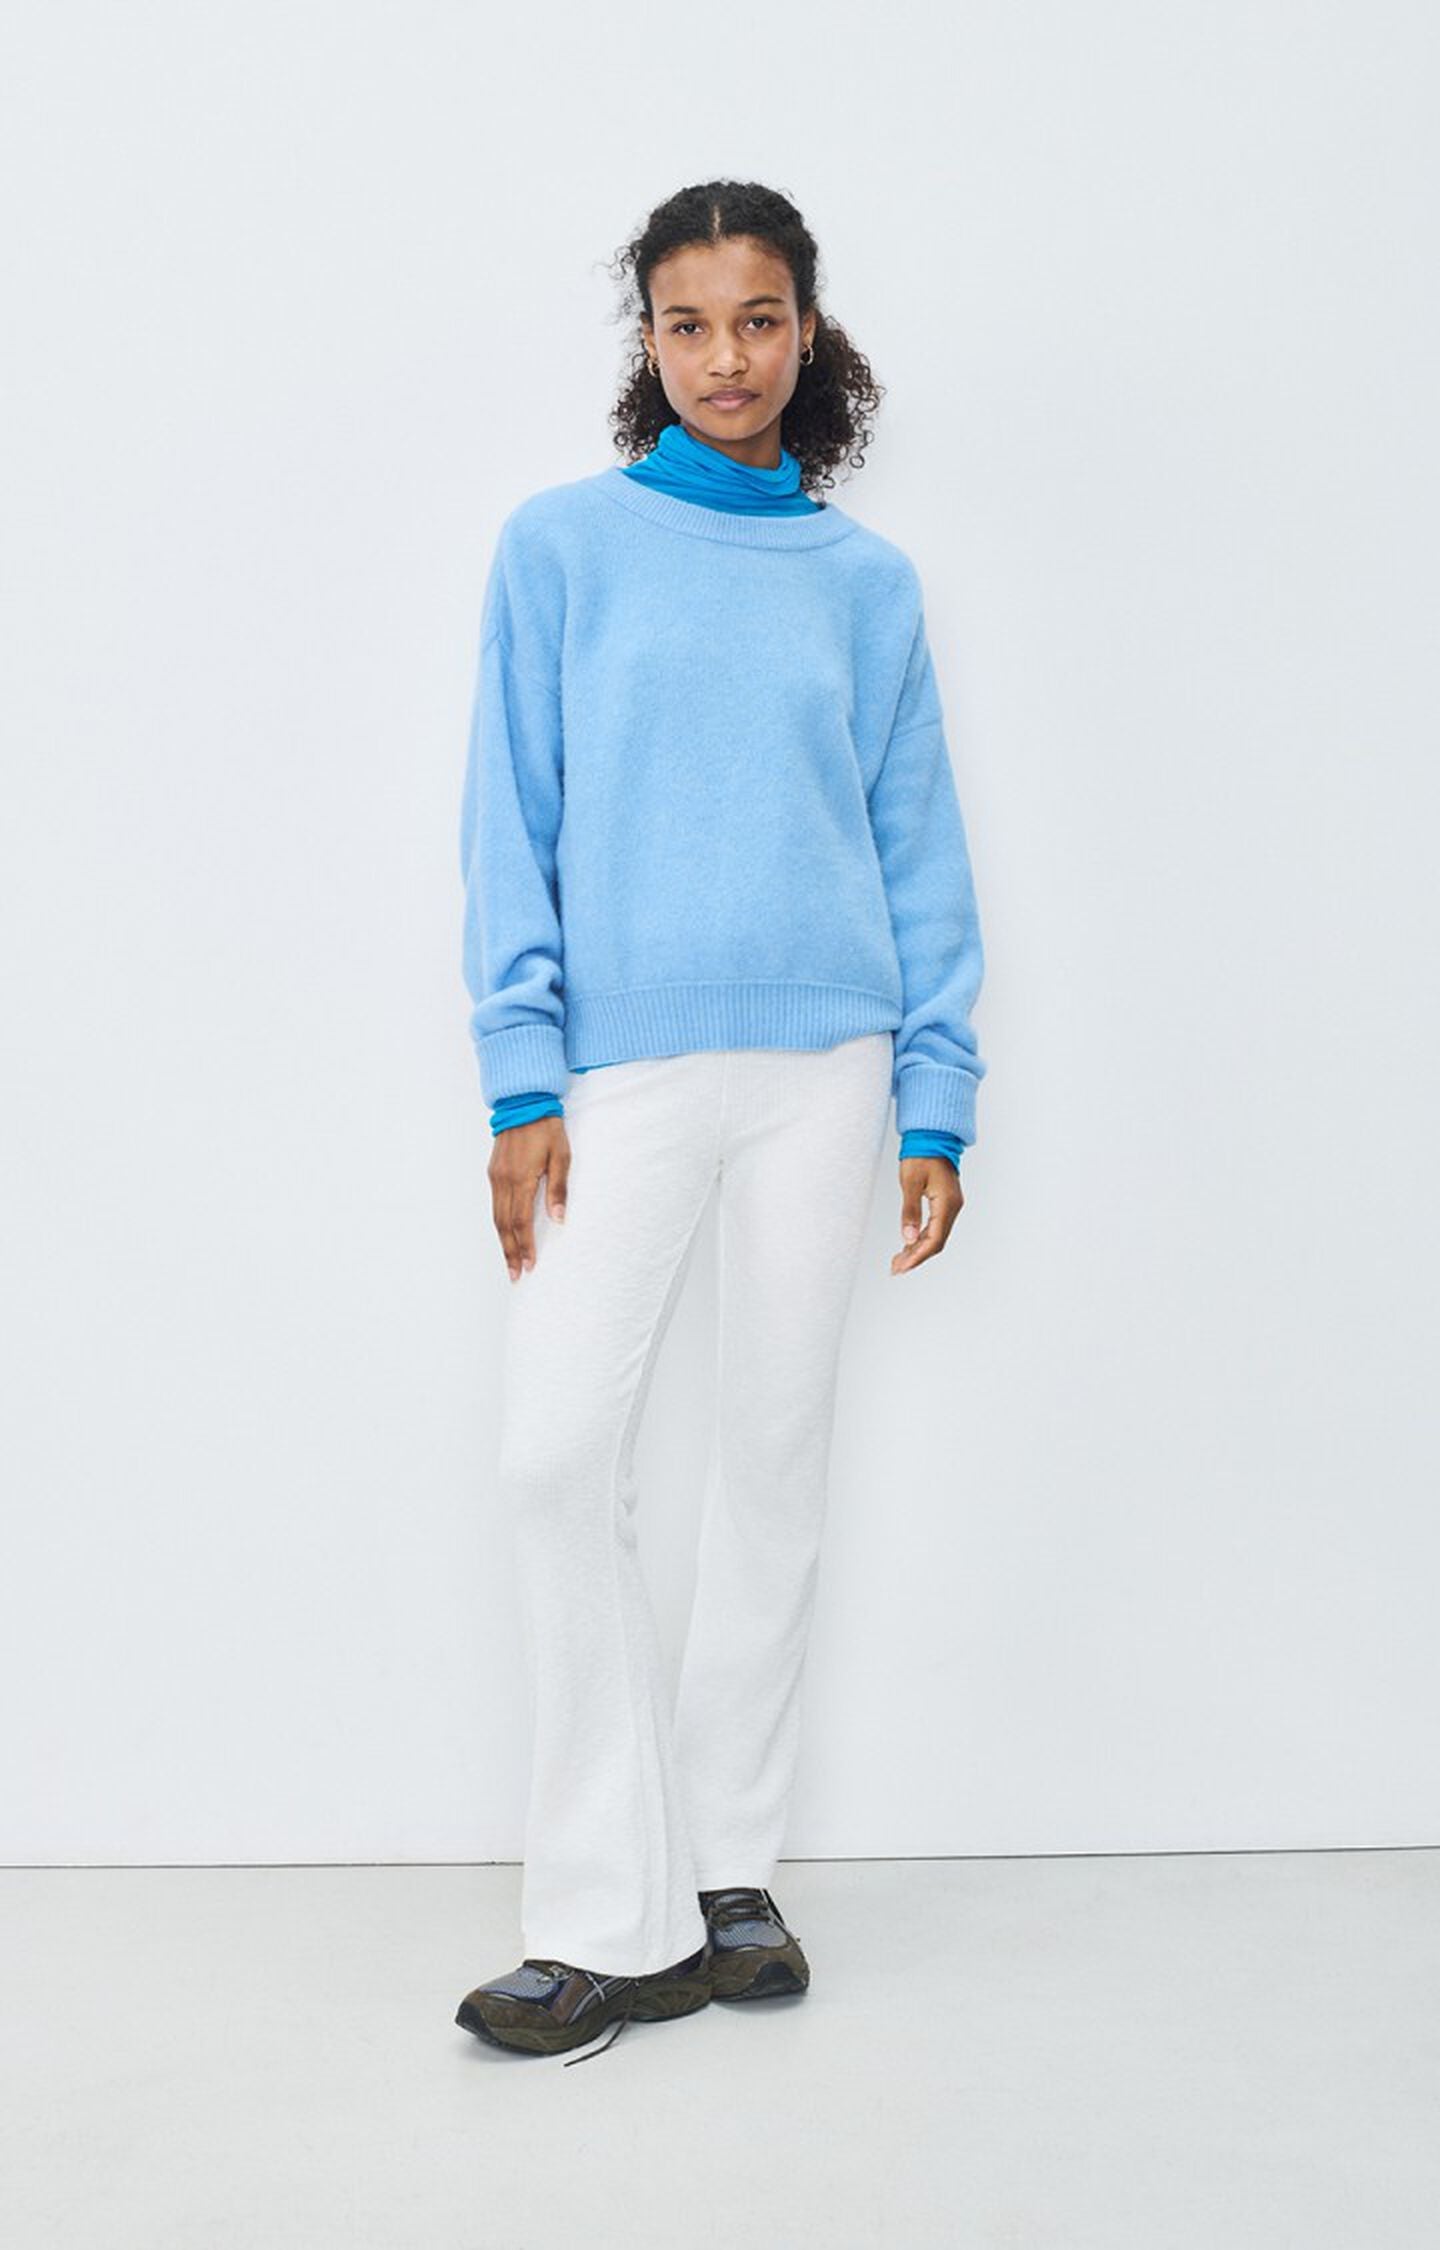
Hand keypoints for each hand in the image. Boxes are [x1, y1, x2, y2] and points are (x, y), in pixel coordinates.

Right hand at [488, 1117, 570, 1281]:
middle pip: (504, 1226)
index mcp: (521, 1178)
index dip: (525, 1246)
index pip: (521, 1222)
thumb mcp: (562, 1156)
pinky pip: (494, 1204)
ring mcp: (495, 1176)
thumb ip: (559, 1190)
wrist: (524, 1102)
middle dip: (510, 1252)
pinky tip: (505, 1233)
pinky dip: (499, 1224)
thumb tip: (559, 1220)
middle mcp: (503, 1180)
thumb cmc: (547, 1128)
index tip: (530, 1265)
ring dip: (502, 1241)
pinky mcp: (493, 1171)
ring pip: (496, 1217)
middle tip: (516, 1275)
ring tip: (509, 1262)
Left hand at [891, 1156, 963, 1275]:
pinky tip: (908, 1243)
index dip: (918, 1256)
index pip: (934, 1239)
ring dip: (918, 1249)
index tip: (902, 1266)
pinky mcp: (946, 1203)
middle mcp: (953, 1207)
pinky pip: (936, 1227)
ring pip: (937, 1236)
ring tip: (898, 1260)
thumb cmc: (921, 1154)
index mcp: (947, 1203)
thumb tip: (907, 1237)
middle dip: (916, 1257)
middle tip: (896, 1267)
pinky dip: (922, 1238)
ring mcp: (951, 1205)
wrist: (932, 1136)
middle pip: (937, 1242)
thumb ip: (910, 1211)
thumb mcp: (910, 1182)